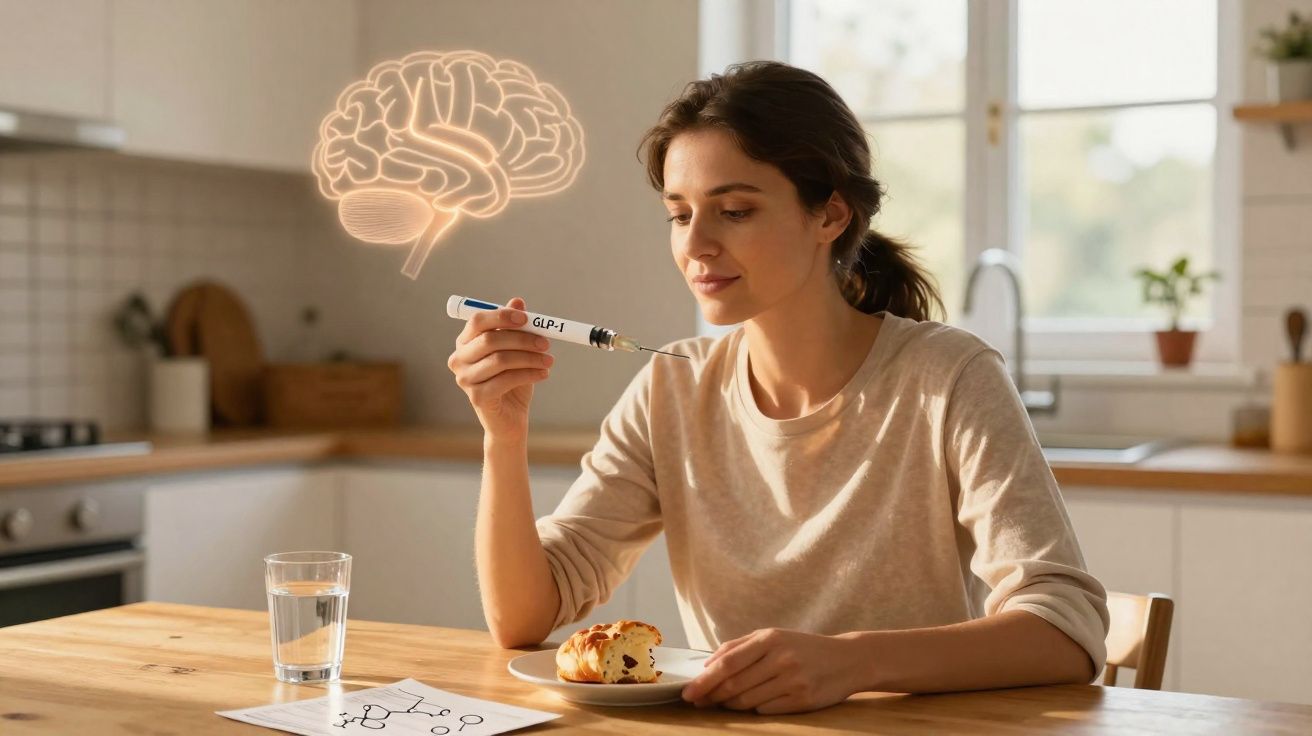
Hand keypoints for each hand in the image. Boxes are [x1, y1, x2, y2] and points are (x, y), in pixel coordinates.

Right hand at [447, 296, 554, 438]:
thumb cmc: (512, 380)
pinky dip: (529, 374)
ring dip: (530, 358)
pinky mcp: (477, 397)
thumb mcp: (516, 350)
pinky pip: (506, 379)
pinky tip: (544, 374)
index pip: (478, 321)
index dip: (502, 316)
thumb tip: (518, 301)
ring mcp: (465, 379)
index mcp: (465, 342)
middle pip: (490, 340)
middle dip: (522, 339)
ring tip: (549, 360)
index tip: (527, 318)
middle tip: (546, 342)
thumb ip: (515, 327)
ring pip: (500, 360)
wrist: (511, 417)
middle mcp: (459, 359)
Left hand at [680, 628, 863, 713]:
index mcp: (770, 639)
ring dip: (730, 704)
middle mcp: (781, 659)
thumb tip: (708, 664)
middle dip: (711, 696)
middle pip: (734, 684)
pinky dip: (754, 708)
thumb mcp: (773, 636)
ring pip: (747, 701)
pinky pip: (766, 710)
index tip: (688, 692)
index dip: (704, 680)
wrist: (848, 660)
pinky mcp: (802, 701)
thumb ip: (739, 646)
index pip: (728, 663)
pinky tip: (753, 702)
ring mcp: (793, 681)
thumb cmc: (803, 647)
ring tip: (724, 702)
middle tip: (699, 701)